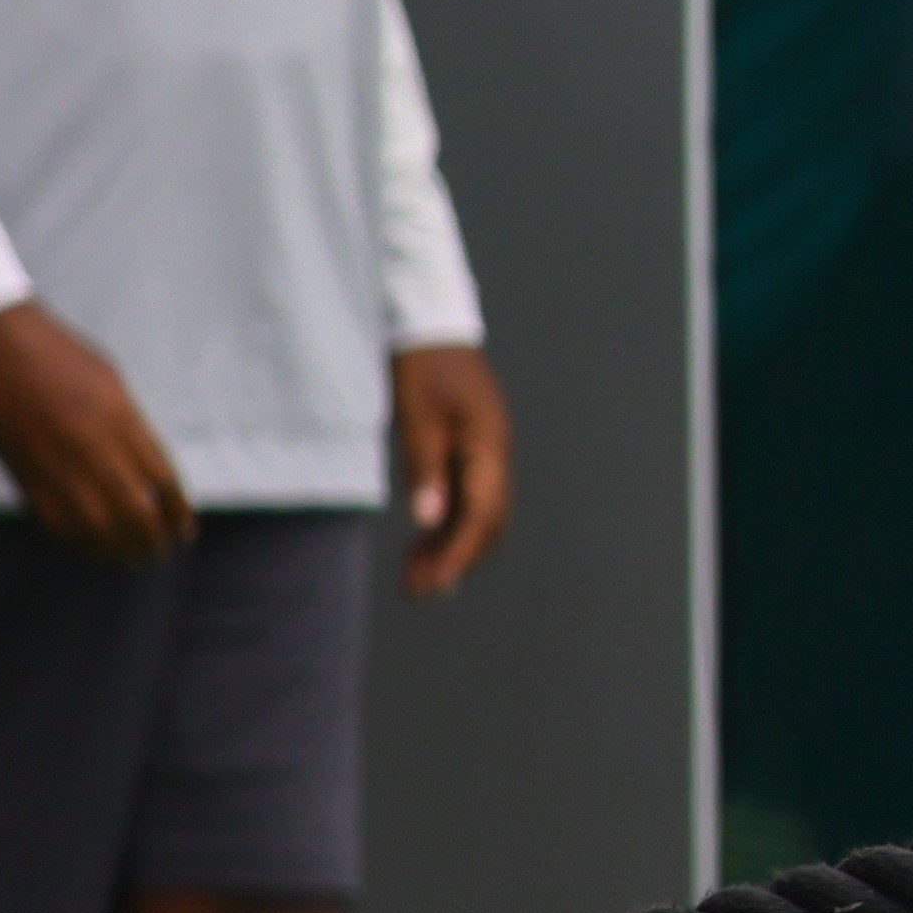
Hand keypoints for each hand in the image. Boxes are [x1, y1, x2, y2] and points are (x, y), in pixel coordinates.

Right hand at [0, 301, 195, 560]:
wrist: (0, 347)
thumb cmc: (61, 356)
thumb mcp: (113, 385)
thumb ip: (131, 429)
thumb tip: (146, 472)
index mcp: (123, 422)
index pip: (163, 482)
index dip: (177, 512)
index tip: (184, 530)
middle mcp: (95, 449)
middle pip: (137, 513)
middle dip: (154, 538)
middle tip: (162, 551)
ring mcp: (58, 465)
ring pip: (98, 527)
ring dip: (121, 548)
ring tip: (134, 557)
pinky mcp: (25, 476)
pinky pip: (58, 523)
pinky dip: (81, 541)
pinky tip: (94, 547)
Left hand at [392, 343, 513, 596]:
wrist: (430, 323)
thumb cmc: (422, 366)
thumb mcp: (417, 418)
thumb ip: (426, 470)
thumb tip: (429, 522)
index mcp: (489, 448)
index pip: (482, 515)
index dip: (457, 554)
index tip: (432, 585)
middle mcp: (496, 454)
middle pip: (488, 522)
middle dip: (458, 559)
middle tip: (422, 590)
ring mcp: (487, 451)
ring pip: (479, 513)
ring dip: (452, 545)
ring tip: (417, 575)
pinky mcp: (471, 447)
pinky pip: (468, 495)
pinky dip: (448, 523)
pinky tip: (424, 539)